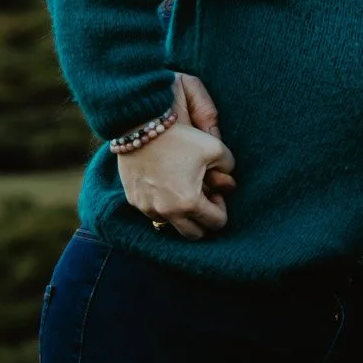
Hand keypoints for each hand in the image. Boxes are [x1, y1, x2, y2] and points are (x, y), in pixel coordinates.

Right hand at [117, 76, 234, 238]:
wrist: (140, 127)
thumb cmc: (181, 137)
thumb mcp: (215, 147)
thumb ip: (228, 167)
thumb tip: (228, 181)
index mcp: (189, 202)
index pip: (216, 223)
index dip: (221, 208)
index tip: (217, 192)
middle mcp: (167, 212)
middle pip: (194, 235)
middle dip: (203, 220)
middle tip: (204, 197)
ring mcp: (148, 209)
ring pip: (171, 226)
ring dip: (182, 215)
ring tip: (185, 190)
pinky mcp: (134, 201)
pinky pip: (153, 214)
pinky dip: (164, 207)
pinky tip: (167, 186)